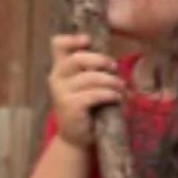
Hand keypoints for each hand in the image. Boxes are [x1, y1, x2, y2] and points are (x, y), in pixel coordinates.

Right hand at [47, 32, 121, 147]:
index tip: (88, 40)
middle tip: (115, 67)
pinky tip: (117, 98)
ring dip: (110, 81)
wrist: (76, 138)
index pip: (58, 45)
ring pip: (89, 78)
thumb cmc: (85, 108)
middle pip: (77, 58)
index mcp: (60, 69)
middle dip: (100, 60)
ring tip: (121, 87)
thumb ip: (91, 70)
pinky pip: (94, 94)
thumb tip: (111, 58)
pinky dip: (109, 95)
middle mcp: (56, 78)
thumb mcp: (86, 85)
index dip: (73, 39)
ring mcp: (61, 93)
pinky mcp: (70, 106)